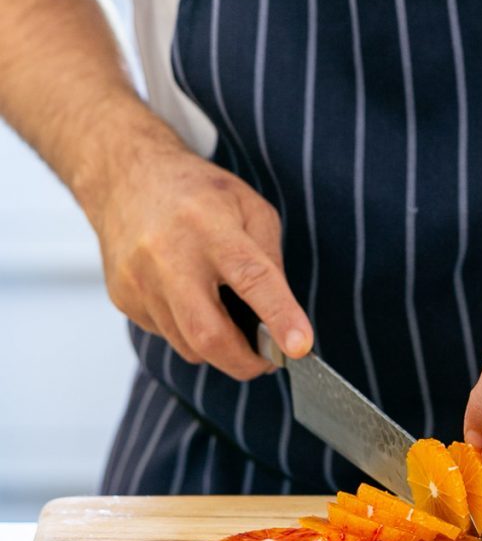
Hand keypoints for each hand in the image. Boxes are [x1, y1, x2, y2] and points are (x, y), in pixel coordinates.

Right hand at [88, 143, 312, 379]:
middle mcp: (168, 255)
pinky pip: (168, 335)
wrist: (125, 177)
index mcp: (208, 225)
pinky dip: (189, 332)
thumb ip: (270, 261)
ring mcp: (139, 280)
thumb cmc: (197, 194)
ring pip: (188, 345)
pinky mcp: (123, 299)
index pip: (251, 278)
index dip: (279, 317)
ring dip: (218, 347)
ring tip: (228, 319)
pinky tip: (190, 300)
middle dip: (245, 362)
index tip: (299, 347)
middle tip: (266, 361)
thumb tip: (282, 318)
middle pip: (208, 334)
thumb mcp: (250, 208)